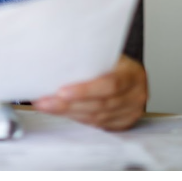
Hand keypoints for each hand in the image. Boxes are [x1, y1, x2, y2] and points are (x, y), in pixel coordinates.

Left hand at [32, 55, 147, 130]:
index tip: (62, 91)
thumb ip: (90, 59)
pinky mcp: (123, 124)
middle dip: (69, 105)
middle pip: (100, 105)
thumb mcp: (107, 55)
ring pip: (96, 118)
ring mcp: (131, 112)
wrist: (129, 73)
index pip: (110, 84)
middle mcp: (135, 95)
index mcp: (133, 74)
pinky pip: (97, 125)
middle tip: (46, 101)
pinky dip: (78, 119)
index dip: (85, 91)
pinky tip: (63, 113)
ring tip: (49, 107)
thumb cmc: (114, 62)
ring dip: (69, 113)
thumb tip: (56, 61)